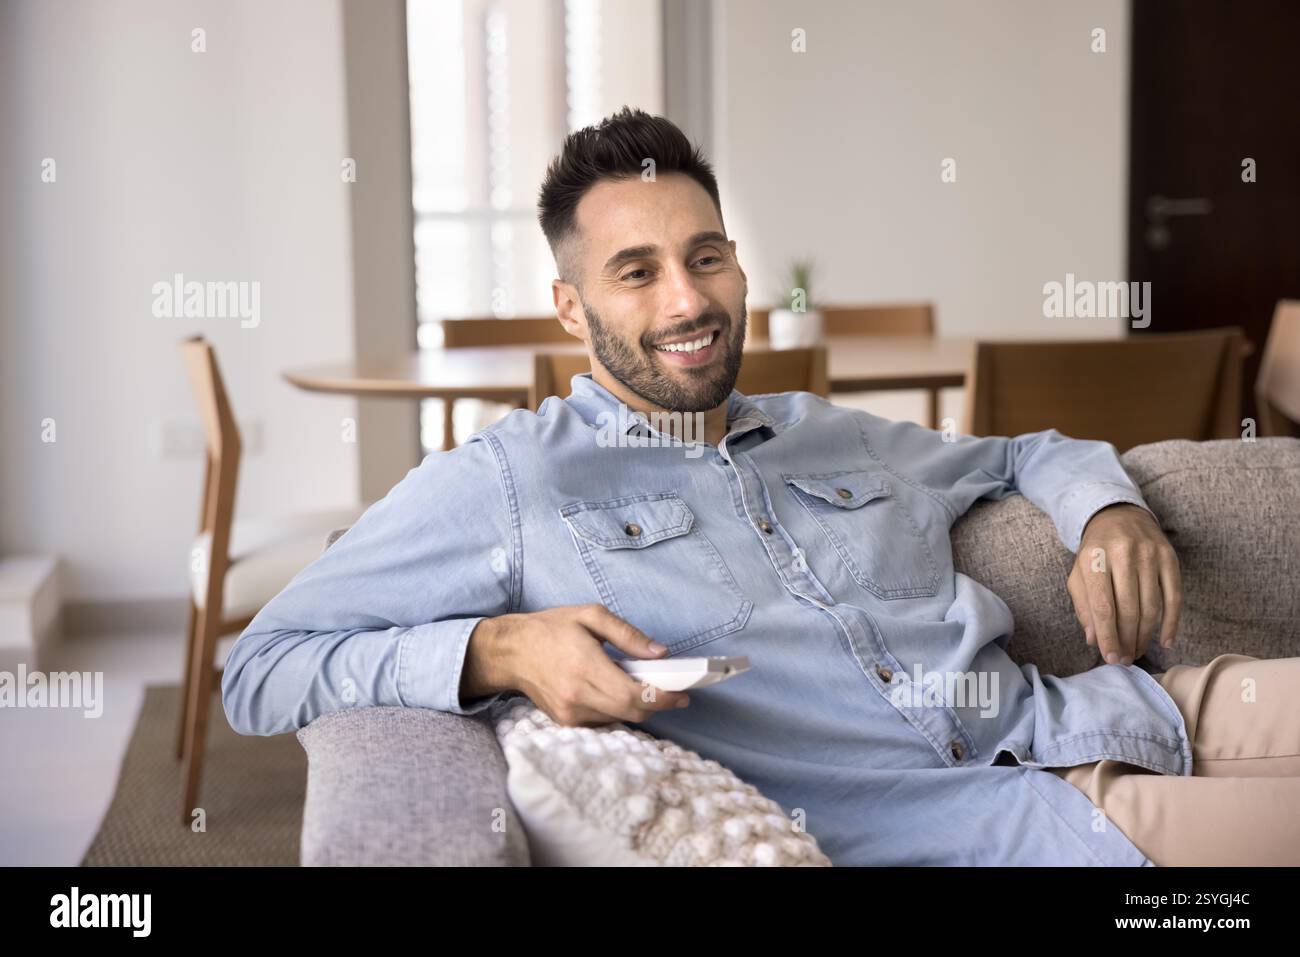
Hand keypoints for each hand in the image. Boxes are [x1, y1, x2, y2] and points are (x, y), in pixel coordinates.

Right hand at [465, 604, 689, 725]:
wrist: (510, 651)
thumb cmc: (551, 628)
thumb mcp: (590, 616)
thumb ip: (627, 634)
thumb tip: (660, 652)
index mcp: (585, 667)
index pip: (634, 695)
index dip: (662, 699)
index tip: (682, 694)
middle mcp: (577, 696)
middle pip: (632, 712)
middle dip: (657, 704)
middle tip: (671, 691)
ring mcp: (570, 713)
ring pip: (619, 719)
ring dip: (636, 706)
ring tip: (640, 685)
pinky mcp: (566, 721)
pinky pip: (603, 721)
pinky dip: (617, 709)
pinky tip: (616, 692)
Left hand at [1066, 504, 1181, 665]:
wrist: (1119, 516)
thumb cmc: (1095, 552)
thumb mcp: (1079, 574)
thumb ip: (1084, 606)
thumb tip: (1094, 639)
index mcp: (1094, 558)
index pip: (1103, 606)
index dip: (1107, 636)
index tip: (1110, 658)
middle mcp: (1123, 554)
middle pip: (1128, 609)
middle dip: (1126, 640)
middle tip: (1125, 659)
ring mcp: (1150, 554)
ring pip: (1151, 606)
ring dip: (1145, 636)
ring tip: (1138, 652)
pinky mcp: (1170, 557)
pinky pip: (1174, 597)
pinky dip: (1171, 623)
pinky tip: (1165, 641)